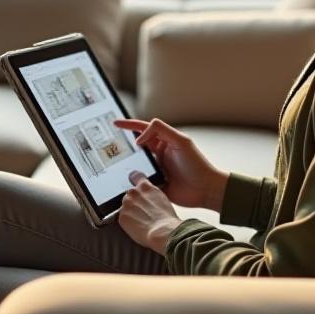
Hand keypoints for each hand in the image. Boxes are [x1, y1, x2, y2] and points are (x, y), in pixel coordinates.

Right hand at [113, 118, 227, 210]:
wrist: (205, 190)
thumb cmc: (197, 164)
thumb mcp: (181, 141)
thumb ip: (161, 131)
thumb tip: (140, 137)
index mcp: (164, 141)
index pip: (143, 129)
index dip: (129, 125)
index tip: (115, 124)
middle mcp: (158, 154)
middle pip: (136, 145)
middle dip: (123, 143)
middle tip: (109, 143)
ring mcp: (155, 169)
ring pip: (135, 162)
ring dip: (126, 162)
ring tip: (113, 161)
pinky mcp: (154, 184)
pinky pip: (139, 180)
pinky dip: (132, 180)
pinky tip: (125, 180)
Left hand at [118, 169, 183, 254]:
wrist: (163, 232)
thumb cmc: (167, 219)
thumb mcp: (162, 200)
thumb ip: (151, 195)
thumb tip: (148, 199)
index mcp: (145, 187)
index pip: (135, 176)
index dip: (134, 179)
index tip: (133, 181)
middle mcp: (134, 193)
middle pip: (130, 196)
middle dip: (134, 203)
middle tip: (144, 213)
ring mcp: (126, 204)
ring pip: (126, 208)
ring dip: (131, 213)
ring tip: (143, 222)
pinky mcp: (121, 216)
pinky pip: (123, 219)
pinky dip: (129, 223)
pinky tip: (139, 227)